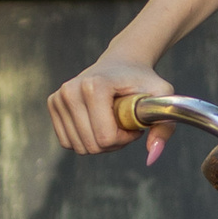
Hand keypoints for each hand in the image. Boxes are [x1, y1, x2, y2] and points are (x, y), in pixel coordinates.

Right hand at [47, 48, 172, 157]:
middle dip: (113, 143)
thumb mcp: (162, 98)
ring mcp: (59, 97)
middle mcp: (71, 90)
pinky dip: (85, 140)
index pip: (106, 137)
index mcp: (94, 86)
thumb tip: (152, 156)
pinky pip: (68, 142)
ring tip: (112, 122)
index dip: (125, 138)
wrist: (122, 62)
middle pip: (91, 145)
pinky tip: (98, 123)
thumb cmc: (143, 80)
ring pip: (79, 147)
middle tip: (125, 125)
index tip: (135, 124)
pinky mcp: (53, 103)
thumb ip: (164, 128)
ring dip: (100, 142)